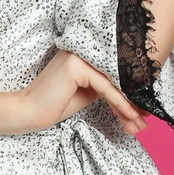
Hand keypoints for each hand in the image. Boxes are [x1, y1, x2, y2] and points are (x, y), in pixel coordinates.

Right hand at [19, 49, 147, 136]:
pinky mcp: (77, 67)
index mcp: (86, 53)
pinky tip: (130, 115)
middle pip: (117, 77)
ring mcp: (80, 56)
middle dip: (133, 102)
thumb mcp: (88, 93)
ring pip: (114, 83)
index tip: (143, 112)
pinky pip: (106, 87)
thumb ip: (106, 86)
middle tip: (144, 121)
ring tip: (139, 124)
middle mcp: (84, 50)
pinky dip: (119, 103)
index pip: (115, 73)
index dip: (131, 94)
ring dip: (129, 106)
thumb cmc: (55, 103)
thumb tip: (133, 93)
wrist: (29, 111)